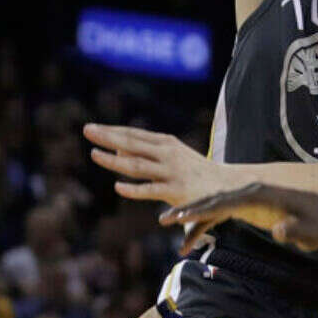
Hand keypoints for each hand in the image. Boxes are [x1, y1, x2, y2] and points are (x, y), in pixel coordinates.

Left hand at [84, 124, 231, 206]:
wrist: (229, 186)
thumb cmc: (197, 172)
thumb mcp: (173, 157)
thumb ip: (146, 155)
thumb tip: (118, 153)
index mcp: (167, 143)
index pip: (134, 134)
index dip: (113, 130)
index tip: (93, 128)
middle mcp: (168, 153)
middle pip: (132, 144)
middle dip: (108, 137)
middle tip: (87, 130)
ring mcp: (171, 171)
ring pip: (137, 166)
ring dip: (114, 160)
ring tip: (94, 155)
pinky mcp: (176, 190)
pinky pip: (151, 190)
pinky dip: (134, 189)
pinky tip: (118, 187)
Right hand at [161, 183, 317, 254]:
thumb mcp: (310, 231)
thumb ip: (294, 230)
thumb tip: (280, 230)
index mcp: (261, 195)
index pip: (226, 201)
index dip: (204, 209)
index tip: (183, 216)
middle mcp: (251, 193)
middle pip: (213, 199)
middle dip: (188, 209)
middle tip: (164, 218)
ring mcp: (249, 200)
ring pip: (214, 207)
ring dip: (192, 217)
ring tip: (167, 223)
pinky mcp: (250, 209)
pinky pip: (222, 216)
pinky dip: (205, 225)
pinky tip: (189, 239)